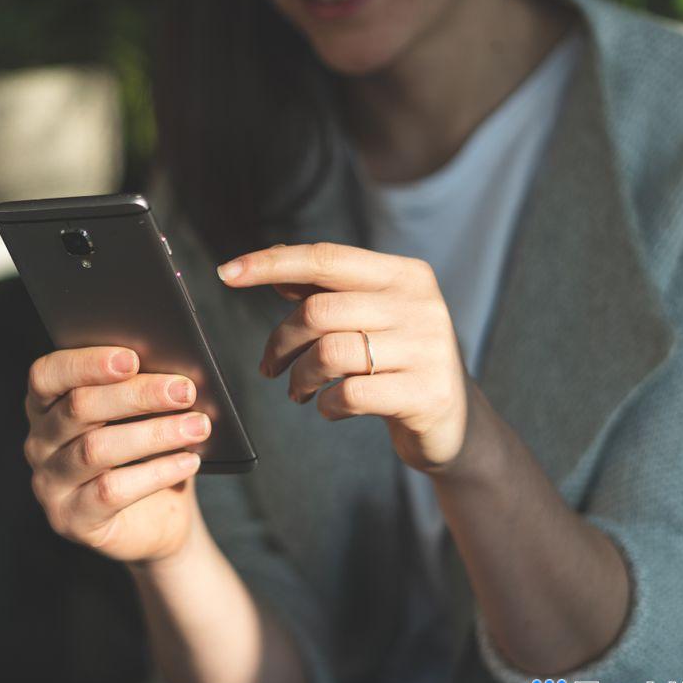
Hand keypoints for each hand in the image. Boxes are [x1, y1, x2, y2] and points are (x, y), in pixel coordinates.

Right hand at [23, 346, 210, 563]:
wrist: (156, 523)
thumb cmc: (146, 456)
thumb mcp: (141, 417)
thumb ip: (141, 391)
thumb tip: (172, 372)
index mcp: (47, 406)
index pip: (47, 375)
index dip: (85, 363)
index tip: (131, 358)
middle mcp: (39, 443)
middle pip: (79, 408)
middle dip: (137, 395)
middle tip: (184, 390)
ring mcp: (50, 484)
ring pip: (97, 449)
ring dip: (155, 433)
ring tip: (197, 426)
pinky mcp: (71, 519)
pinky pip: (112, 491)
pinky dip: (156, 473)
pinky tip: (188, 462)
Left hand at [218, 242, 480, 477]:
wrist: (457, 424)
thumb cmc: (400, 364)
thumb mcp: (374, 319)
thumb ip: (331, 292)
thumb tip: (276, 271)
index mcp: (406, 275)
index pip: (326, 258)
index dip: (271, 263)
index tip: (225, 273)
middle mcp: (421, 305)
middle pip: (319, 310)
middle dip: (281, 341)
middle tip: (270, 366)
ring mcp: (427, 349)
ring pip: (329, 352)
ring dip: (300, 377)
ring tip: (299, 391)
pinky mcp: (425, 394)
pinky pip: (350, 394)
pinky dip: (326, 405)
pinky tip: (329, 408)